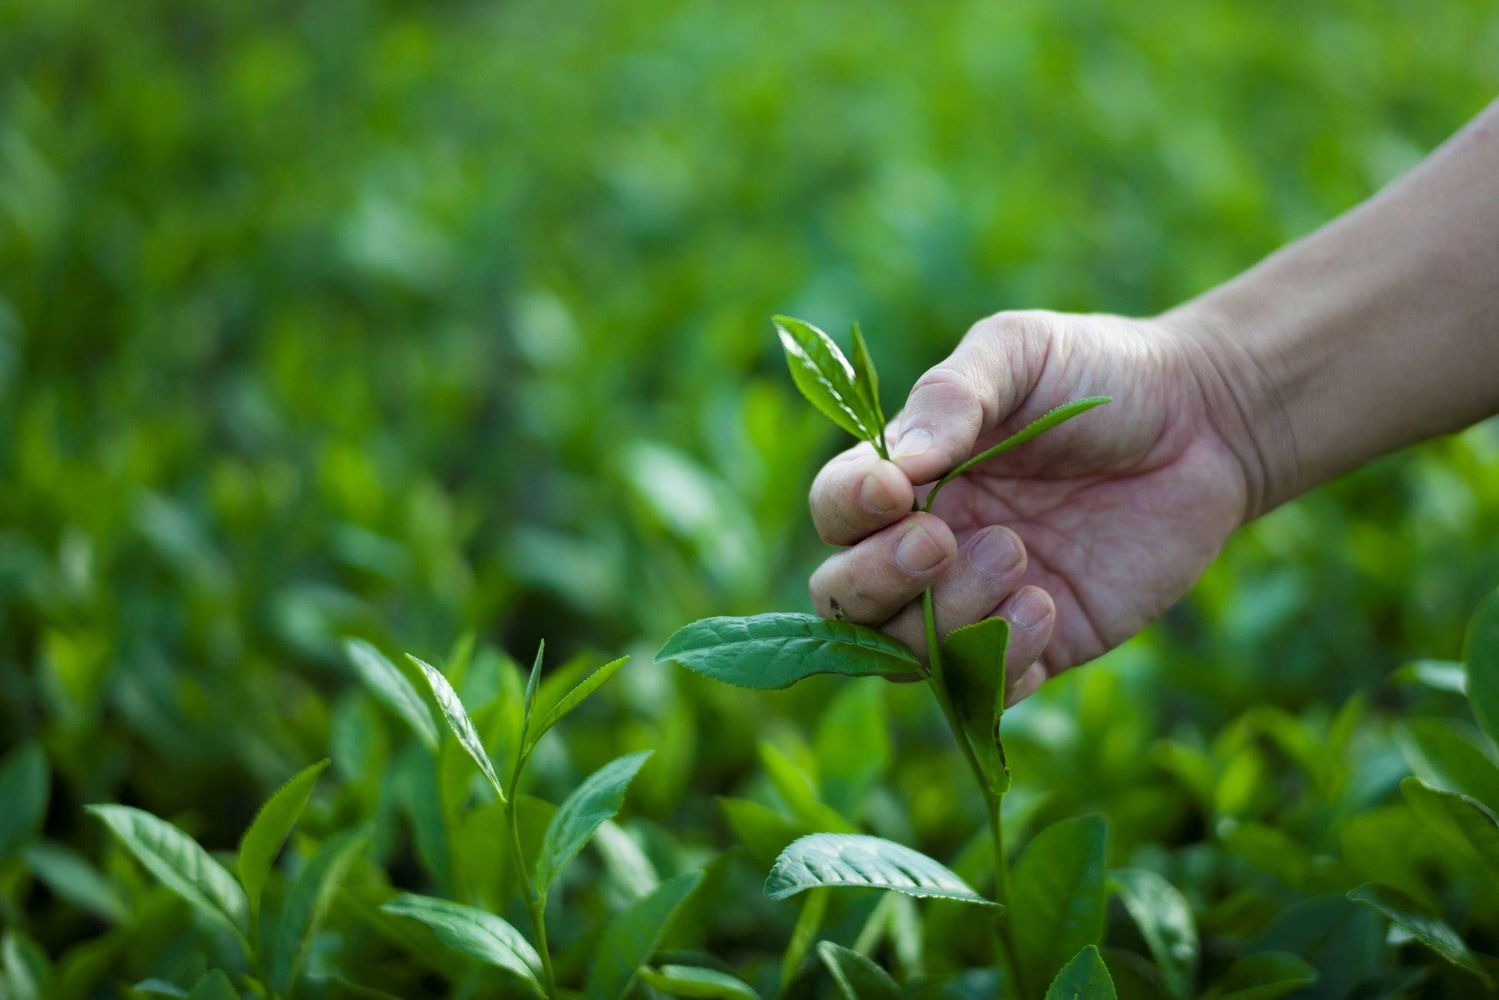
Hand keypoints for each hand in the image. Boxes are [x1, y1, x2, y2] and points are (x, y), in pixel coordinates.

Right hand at [807, 309, 1258, 702]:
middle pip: (848, 596)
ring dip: (949, 613)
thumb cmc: (1098, 372)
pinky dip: (1001, 662)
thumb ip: (951, 397)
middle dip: (880, 577)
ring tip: (1020, 554)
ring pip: (909, 649)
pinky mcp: (1040, 644)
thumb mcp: (1018, 352)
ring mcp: (979, 600)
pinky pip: (987, 689)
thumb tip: (897, 464)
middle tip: (942, 540)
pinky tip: (1046, 606)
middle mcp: (930, 544)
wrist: (1205, 422)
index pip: (837, 511)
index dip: (847, 510)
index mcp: (908, 476)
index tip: (893, 491)